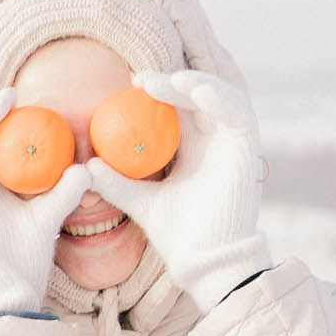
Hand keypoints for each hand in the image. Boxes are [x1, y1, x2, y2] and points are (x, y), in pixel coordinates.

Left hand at [88, 70, 270, 306]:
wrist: (203, 260)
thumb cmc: (176, 234)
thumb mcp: (139, 202)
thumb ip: (116, 183)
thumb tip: (87, 166)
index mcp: (194, 147)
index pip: (180, 105)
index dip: (162, 88)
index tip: (132, 81)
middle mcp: (215, 140)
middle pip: (201, 93)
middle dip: (177, 77)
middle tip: (144, 75)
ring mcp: (233, 143)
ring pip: (221, 95)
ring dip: (197, 81)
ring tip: (169, 78)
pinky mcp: (248, 150)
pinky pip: (239, 113)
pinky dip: (220, 97)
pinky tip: (196, 91)